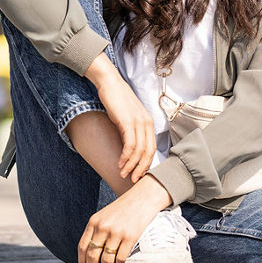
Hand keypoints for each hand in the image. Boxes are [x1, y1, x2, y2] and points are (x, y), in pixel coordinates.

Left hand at [77, 176, 171, 262]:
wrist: (144, 197)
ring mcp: (116, 232)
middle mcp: (103, 227)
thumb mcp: (106, 215)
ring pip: (106, 260)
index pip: (83, 246)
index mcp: (94, 222)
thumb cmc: (126, 207)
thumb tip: (92, 252)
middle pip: (92, 255)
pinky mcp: (130, 237)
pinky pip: (121, 258)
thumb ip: (97, 230)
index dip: (82, 262)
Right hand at [86, 53, 155, 182]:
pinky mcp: (128, 121)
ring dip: (131, 165)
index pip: (152, 148)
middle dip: (141, 168)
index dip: (146, 163)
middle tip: (133, 180)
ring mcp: (139, 122)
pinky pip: (130, 145)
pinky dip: (126, 157)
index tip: (139, 174)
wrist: (109, 82)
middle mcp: (147, 122)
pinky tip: (120, 163)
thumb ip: (131, 131)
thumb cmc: (116, 100)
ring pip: (139, 151)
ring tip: (124, 174)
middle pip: (148, 152)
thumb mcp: (127, 117)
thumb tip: (128, 149)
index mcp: (149, 122)